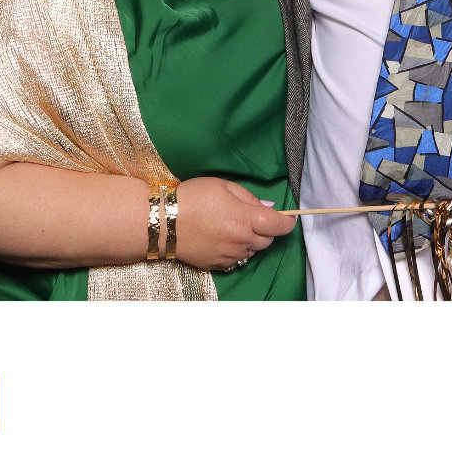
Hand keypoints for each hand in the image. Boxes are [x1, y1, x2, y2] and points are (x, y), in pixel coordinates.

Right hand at [174, 178, 295, 271]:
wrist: (162, 220)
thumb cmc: (192, 197)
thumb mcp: (223, 186)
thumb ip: (249, 198)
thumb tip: (269, 210)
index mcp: (244, 219)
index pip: (279, 226)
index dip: (288, 222)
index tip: (289, 219)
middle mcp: (240, 241)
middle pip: (267, 241)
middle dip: (266, 230)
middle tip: (252, 218)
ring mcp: (228, 255)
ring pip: (252, 251)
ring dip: (250, 241)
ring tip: (232, 227)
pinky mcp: (217, 265)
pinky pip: (236, 260)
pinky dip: (236, 251)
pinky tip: (222, 239)